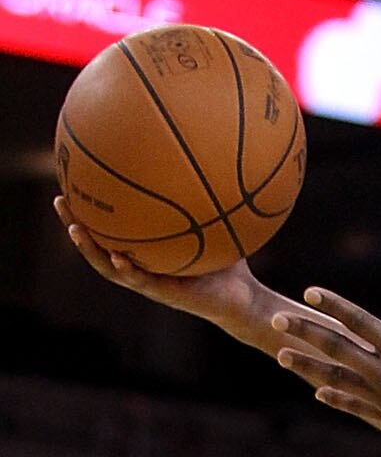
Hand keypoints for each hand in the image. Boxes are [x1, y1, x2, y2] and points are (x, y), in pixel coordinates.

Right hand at [56, 199, 280, 348]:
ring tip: (75, 230)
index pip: (110, 231)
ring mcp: (152, 283)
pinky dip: (127, 270)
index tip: (72, 185)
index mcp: (146, 253)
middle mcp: (142, 267)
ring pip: (109, 268)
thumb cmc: (229, 263)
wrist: (245, 300)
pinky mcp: (167, 295)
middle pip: (98, 246)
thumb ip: (206, 198)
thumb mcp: (215, 223)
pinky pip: (141, 282)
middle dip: (75, 224)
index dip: (89, 212)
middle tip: (60, 201)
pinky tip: (117, 258)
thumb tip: (206, 156)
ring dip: (90, 250)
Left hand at [272, 259, 380, 456]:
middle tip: (277, 321)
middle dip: (305, 333)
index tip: (310, 292)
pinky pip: (355, 408)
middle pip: (338, 349)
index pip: (360, 321)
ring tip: (282, 356)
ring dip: (308, 367)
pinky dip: (335, 398)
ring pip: (338, 381)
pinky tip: (316, 390)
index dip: (333, 305)